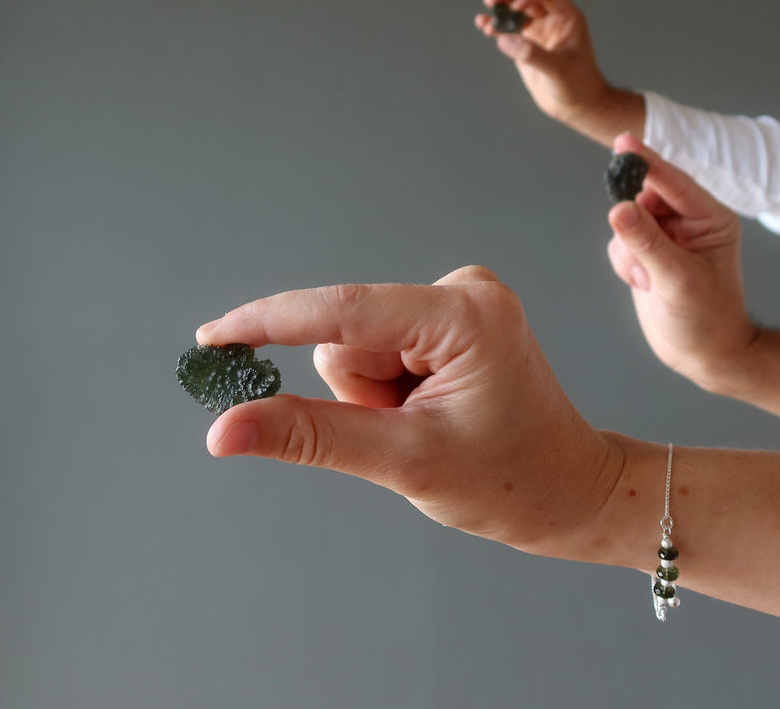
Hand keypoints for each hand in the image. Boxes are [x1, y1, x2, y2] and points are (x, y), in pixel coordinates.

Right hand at [196, 266, 624, 561]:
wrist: (568, 490)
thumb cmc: (509, 481)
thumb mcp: (403, 461)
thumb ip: (309, 436)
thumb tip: (224, 428)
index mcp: (464, 314)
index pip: (342, 311)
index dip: (268, 323)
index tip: (211, 337)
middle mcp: (463, 291)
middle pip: (349, 335)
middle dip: (361, 392)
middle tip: (409, 431)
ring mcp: (460, 301)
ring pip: (359, 345)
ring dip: (376, 395)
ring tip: (428, 424)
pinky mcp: (451, 318)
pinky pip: (380, 348)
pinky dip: (390, 389)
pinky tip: (433, 411)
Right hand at [474, 0, 610, 125]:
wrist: (576, 106)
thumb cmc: (578, 85)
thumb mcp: (558, 69)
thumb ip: (531, 54)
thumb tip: (504, 39)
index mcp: (567, 18)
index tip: (516, 7)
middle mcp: (552, 21)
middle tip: (491, 0)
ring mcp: (538, 33)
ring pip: (515, 13)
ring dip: (499, 12)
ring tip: (484, 20)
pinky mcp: (525, 48)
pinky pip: (508, 32)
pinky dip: (496, 27)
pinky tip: (484, 26)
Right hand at [606, 134, 755, 391]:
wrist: (704, 355)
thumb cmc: (707, 319)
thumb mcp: (678, 280)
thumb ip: (646, 242)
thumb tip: (618, 209)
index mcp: (710, 217)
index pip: (673, 181)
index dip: (647, 162)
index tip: (623, 142)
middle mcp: (688, 222)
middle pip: (643, 198)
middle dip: (635, 227)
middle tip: (642, 257)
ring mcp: (666, 238)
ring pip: (626, 222)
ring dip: (630, 252)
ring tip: (650, 280)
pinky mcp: (648, 254)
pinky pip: (620, 243)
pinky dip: (625, 264)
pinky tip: (644, 285)